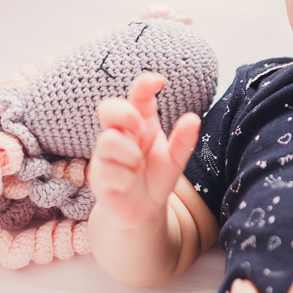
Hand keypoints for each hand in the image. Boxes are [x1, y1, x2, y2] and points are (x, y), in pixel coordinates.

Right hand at [87, 72, 199, 228]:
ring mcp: (105, 155)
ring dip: (130, 154)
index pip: (138, 97)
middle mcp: (120, 135)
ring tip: (139, 166)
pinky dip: (125, 178)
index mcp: (140, 124)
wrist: (143, 211)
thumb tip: (193, 118)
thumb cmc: (156, 177)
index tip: (159, 81)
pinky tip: (130, 183)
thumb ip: (183, 140)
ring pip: (107, 140)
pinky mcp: (98, 177)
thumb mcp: (176, 160)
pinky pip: (108, 171)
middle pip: (107, 108)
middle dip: (124, 113)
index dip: (144, 84)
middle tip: (141, 128)